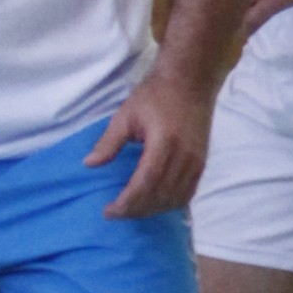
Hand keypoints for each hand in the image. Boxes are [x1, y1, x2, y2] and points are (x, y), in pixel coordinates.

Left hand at [89, 68, 213, 216]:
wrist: (192, 80)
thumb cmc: (156, 93)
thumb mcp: (127, 114)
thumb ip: (109, 142)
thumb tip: (89, 164)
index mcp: (164, 143)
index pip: (145, 184)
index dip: (127, 203)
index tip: (108, 211)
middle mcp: (185, 156)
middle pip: (159, 196)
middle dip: (136, 210)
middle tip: (115, 213)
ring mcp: (197, 161)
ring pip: (174, 199)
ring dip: (152, 210)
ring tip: (132, 209)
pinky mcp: (202, 162)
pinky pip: (188, 193)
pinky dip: (170, 203)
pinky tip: (155, 203)